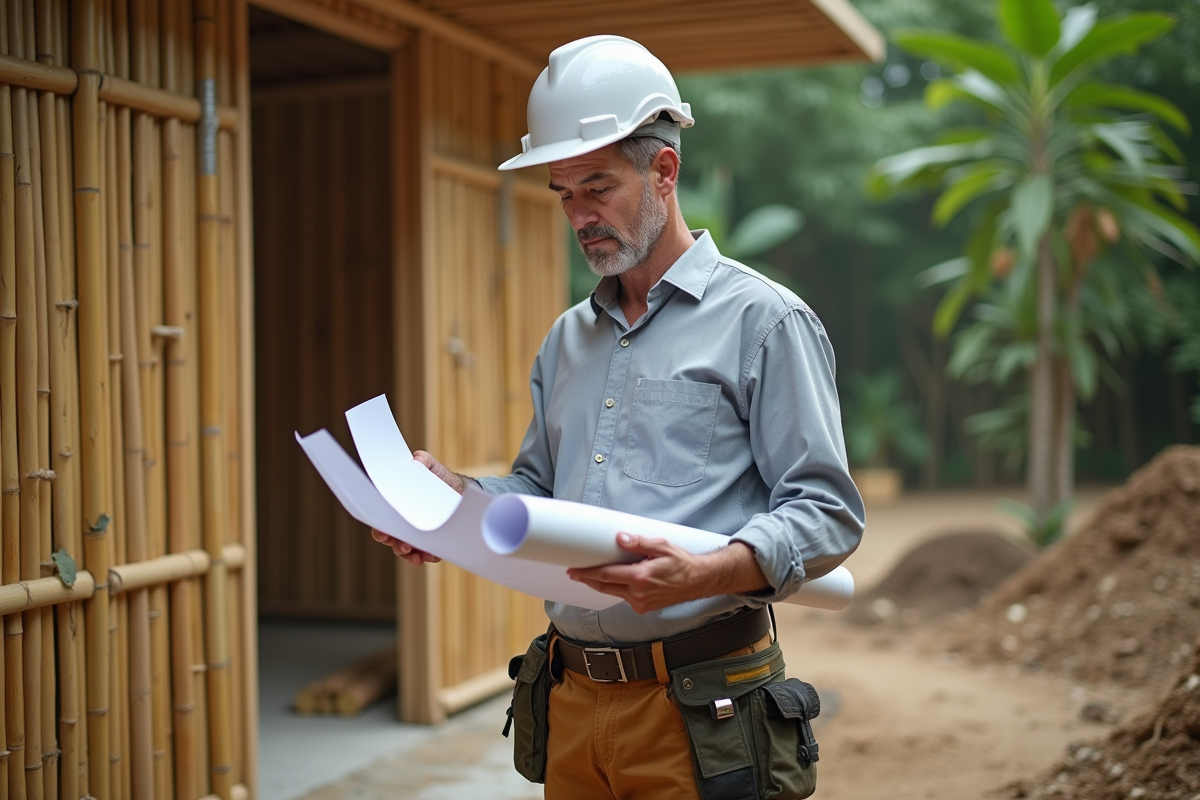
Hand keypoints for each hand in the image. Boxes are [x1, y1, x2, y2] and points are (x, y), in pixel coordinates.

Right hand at [370, 450, 466, 565]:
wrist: (460, 491)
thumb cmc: (440, 478)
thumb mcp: (432, 467)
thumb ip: (424, 461)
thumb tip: (416, 460)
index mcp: (397, 505)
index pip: (382, 518)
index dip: (380, 528)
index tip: (385, 534)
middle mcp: (401, 521)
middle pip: (392, 537)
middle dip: (396, 545)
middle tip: (405, 547)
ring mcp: (414, 532)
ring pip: (406, 549)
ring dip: (411, 555)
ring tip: (419, 556)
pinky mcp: (429, 541)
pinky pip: (424, 552)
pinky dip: (427, 555)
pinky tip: (433, 556)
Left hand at [567, 534, 768, 613]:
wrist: (698, 581)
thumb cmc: (682, 563)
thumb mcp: (662, 546)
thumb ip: (639, 543)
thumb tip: (620, 539)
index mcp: (640, 577)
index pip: (606, 575)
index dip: (587, 573)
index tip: (574, 570)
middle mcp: (639, 593)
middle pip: (605, 587)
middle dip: (588, 580)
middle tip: (574, 573)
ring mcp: (641, 603)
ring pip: (613, 593)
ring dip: (601, 585)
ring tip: (591, 576)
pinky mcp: (644, 608)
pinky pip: (625, 598)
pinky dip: (617, 590)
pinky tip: (615, 582)